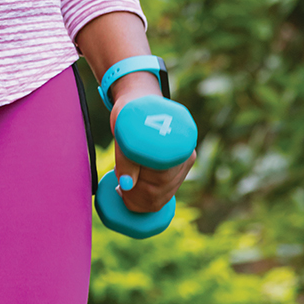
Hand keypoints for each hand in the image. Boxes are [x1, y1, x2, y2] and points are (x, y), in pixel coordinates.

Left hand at [109, 83, 195, 213]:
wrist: (139, 103)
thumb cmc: (129, 114)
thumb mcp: (123, 131)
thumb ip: (126, 159)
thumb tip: (127, 185)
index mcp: (176, 141)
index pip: (159, 179)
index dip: (137, 190)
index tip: (120, 188)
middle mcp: (185, 154)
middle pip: (160, 191)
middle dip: (135, 195)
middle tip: (118, 187)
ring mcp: (184, 164)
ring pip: (161, 197)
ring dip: (140, 198)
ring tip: (124, 184)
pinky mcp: (178, 172)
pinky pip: (163, 196)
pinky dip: (147, 199)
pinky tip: (134, 191)